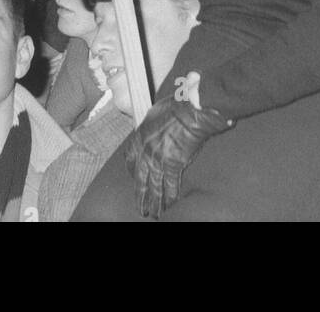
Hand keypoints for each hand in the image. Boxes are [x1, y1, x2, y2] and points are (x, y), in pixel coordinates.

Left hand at [127, 91, 231, 217]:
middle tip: (141, 208)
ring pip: (154, 187)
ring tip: (154, 213)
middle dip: (141, 196)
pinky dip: (171, 197)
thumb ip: (150, 125)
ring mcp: (159, 160)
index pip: (130, 159)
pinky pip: (171, 185)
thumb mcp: (154, 112)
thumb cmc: (175, 105)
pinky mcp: (174, 165)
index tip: (134, 177)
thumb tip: (152, 129)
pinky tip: (170, 205)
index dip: (131, 170)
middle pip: (140, 179)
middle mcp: (146, 152)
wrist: (189, 110)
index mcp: (139, 137)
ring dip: (155, 203)